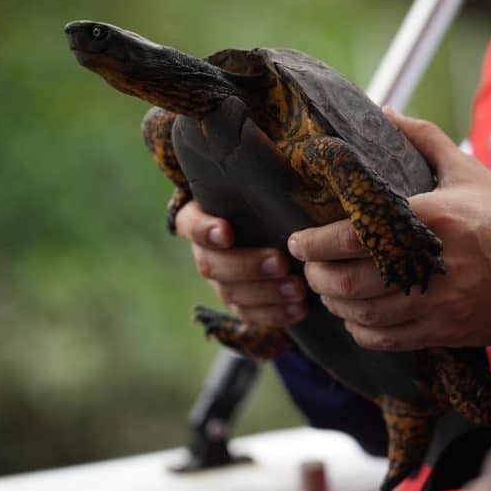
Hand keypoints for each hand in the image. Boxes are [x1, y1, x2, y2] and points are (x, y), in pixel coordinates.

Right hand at [174, 200, 307, 325]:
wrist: (274, 225)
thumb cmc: (264, 199)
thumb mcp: (259, 188)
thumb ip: (262, 187)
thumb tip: (286, 176)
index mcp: (198, 218)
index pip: (191, 224)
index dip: (205, 231)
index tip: (226, 232)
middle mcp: (204, 252)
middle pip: (212, 265)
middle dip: (247, 266)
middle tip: (281, 263)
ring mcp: (219, 280)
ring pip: (231, 293)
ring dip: (267, 293)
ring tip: (298, 289)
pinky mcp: (238, 302)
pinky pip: (249, 314)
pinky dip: (275, 314)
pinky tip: (299, 309)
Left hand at [287, 107, 490, 349]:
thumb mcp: (468, 170)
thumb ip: (423, 138)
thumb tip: (384, 110)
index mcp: (430, 218)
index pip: (353, 235)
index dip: (314, 244)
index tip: (297, 241)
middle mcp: (427, 264)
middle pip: (348, 281)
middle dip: (317, 277)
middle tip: (307, 267)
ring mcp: (435, 303)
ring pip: (362, 313)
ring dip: (335, 304)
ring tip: (327, 290)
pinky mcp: (443, 330)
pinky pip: (386, 340)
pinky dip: (361, 331)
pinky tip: (356, 317)